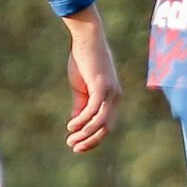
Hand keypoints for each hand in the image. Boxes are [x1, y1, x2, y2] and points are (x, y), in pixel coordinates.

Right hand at [62, 9, 119, 153]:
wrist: (86, 39)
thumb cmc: (83, 61)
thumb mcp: (81, 88)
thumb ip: (81, 105)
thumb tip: (76, 123)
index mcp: (112, 97)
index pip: (107, 125)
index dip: (93, 138)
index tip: (78, 146)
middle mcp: (115, 97)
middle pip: (106, 128)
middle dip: (90, 141)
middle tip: (73, 147)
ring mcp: (110, 92)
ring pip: (101, 122)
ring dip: (85, 134)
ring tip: (70, 140)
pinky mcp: (101, 86)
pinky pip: (93, 110)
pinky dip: (82, 120)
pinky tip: (71, 126)